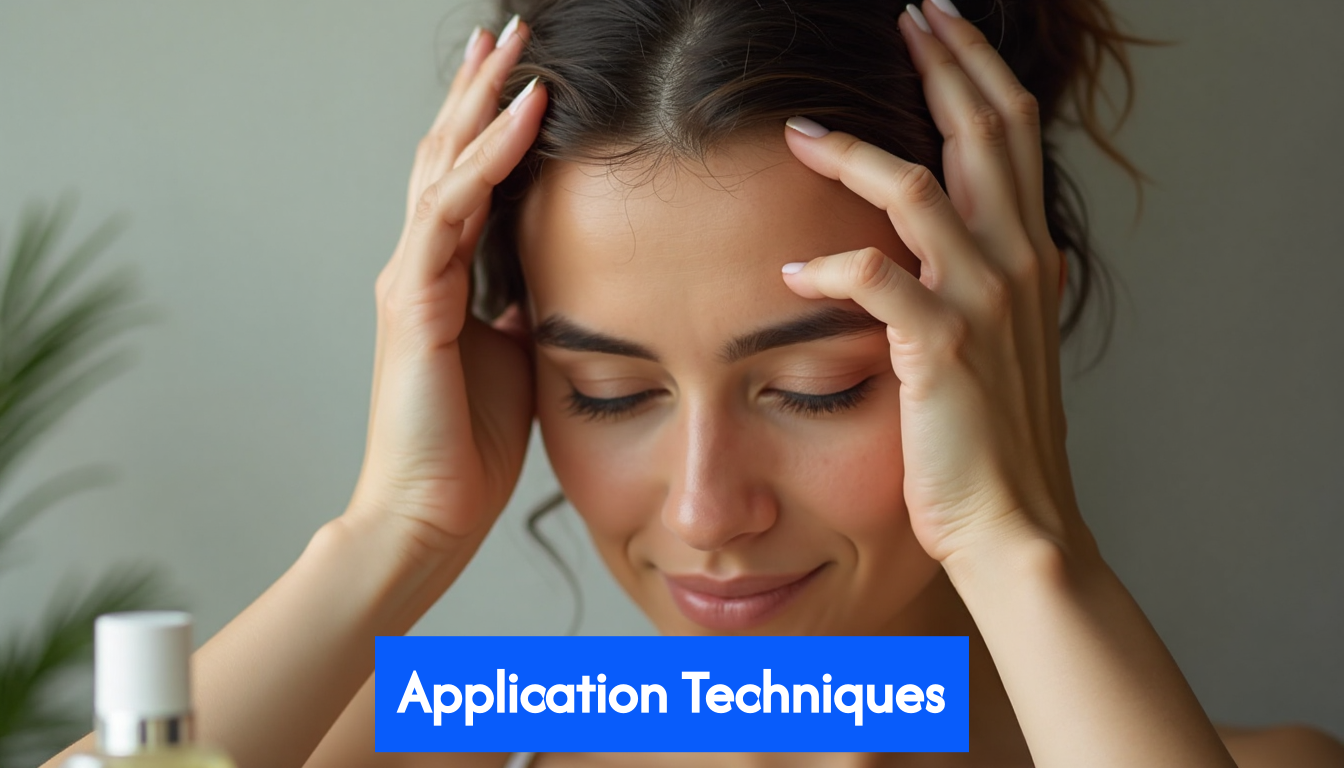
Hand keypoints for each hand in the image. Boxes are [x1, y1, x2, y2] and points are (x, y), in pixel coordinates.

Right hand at [346, 18, 545, 559]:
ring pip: (443, 167)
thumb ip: (525, 306)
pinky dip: (489, 158)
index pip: (463, 182)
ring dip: (482, 103)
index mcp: (441, 279)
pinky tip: (524, 115)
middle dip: (477, 91)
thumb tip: (558, 273)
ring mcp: (410, 279)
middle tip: (506, 31)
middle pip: (444, 156)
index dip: (486, 125)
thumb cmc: (472, 446)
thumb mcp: (515, 356)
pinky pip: (454, 212)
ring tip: (514, 47)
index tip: (521, 75)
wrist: (430, 514)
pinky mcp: (413, 302)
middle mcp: (418, 266)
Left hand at [780, 2, 1085, 565]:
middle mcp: (1015, 264)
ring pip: (921, 190)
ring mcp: (982, 303)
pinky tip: (790, 268)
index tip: (938, 27)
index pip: (1011, 134)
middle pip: (984, 132)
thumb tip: (940, 242)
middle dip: (942, 64)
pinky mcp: (942, 350)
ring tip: (799, 131)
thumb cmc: (990, 438)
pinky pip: (878, 280)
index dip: (976, 71)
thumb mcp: (1001, 342)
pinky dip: (831, 264)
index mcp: (1028, 255)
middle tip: (905, 16)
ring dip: (854, 151)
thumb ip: (978, 282)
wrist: (1012, 523)